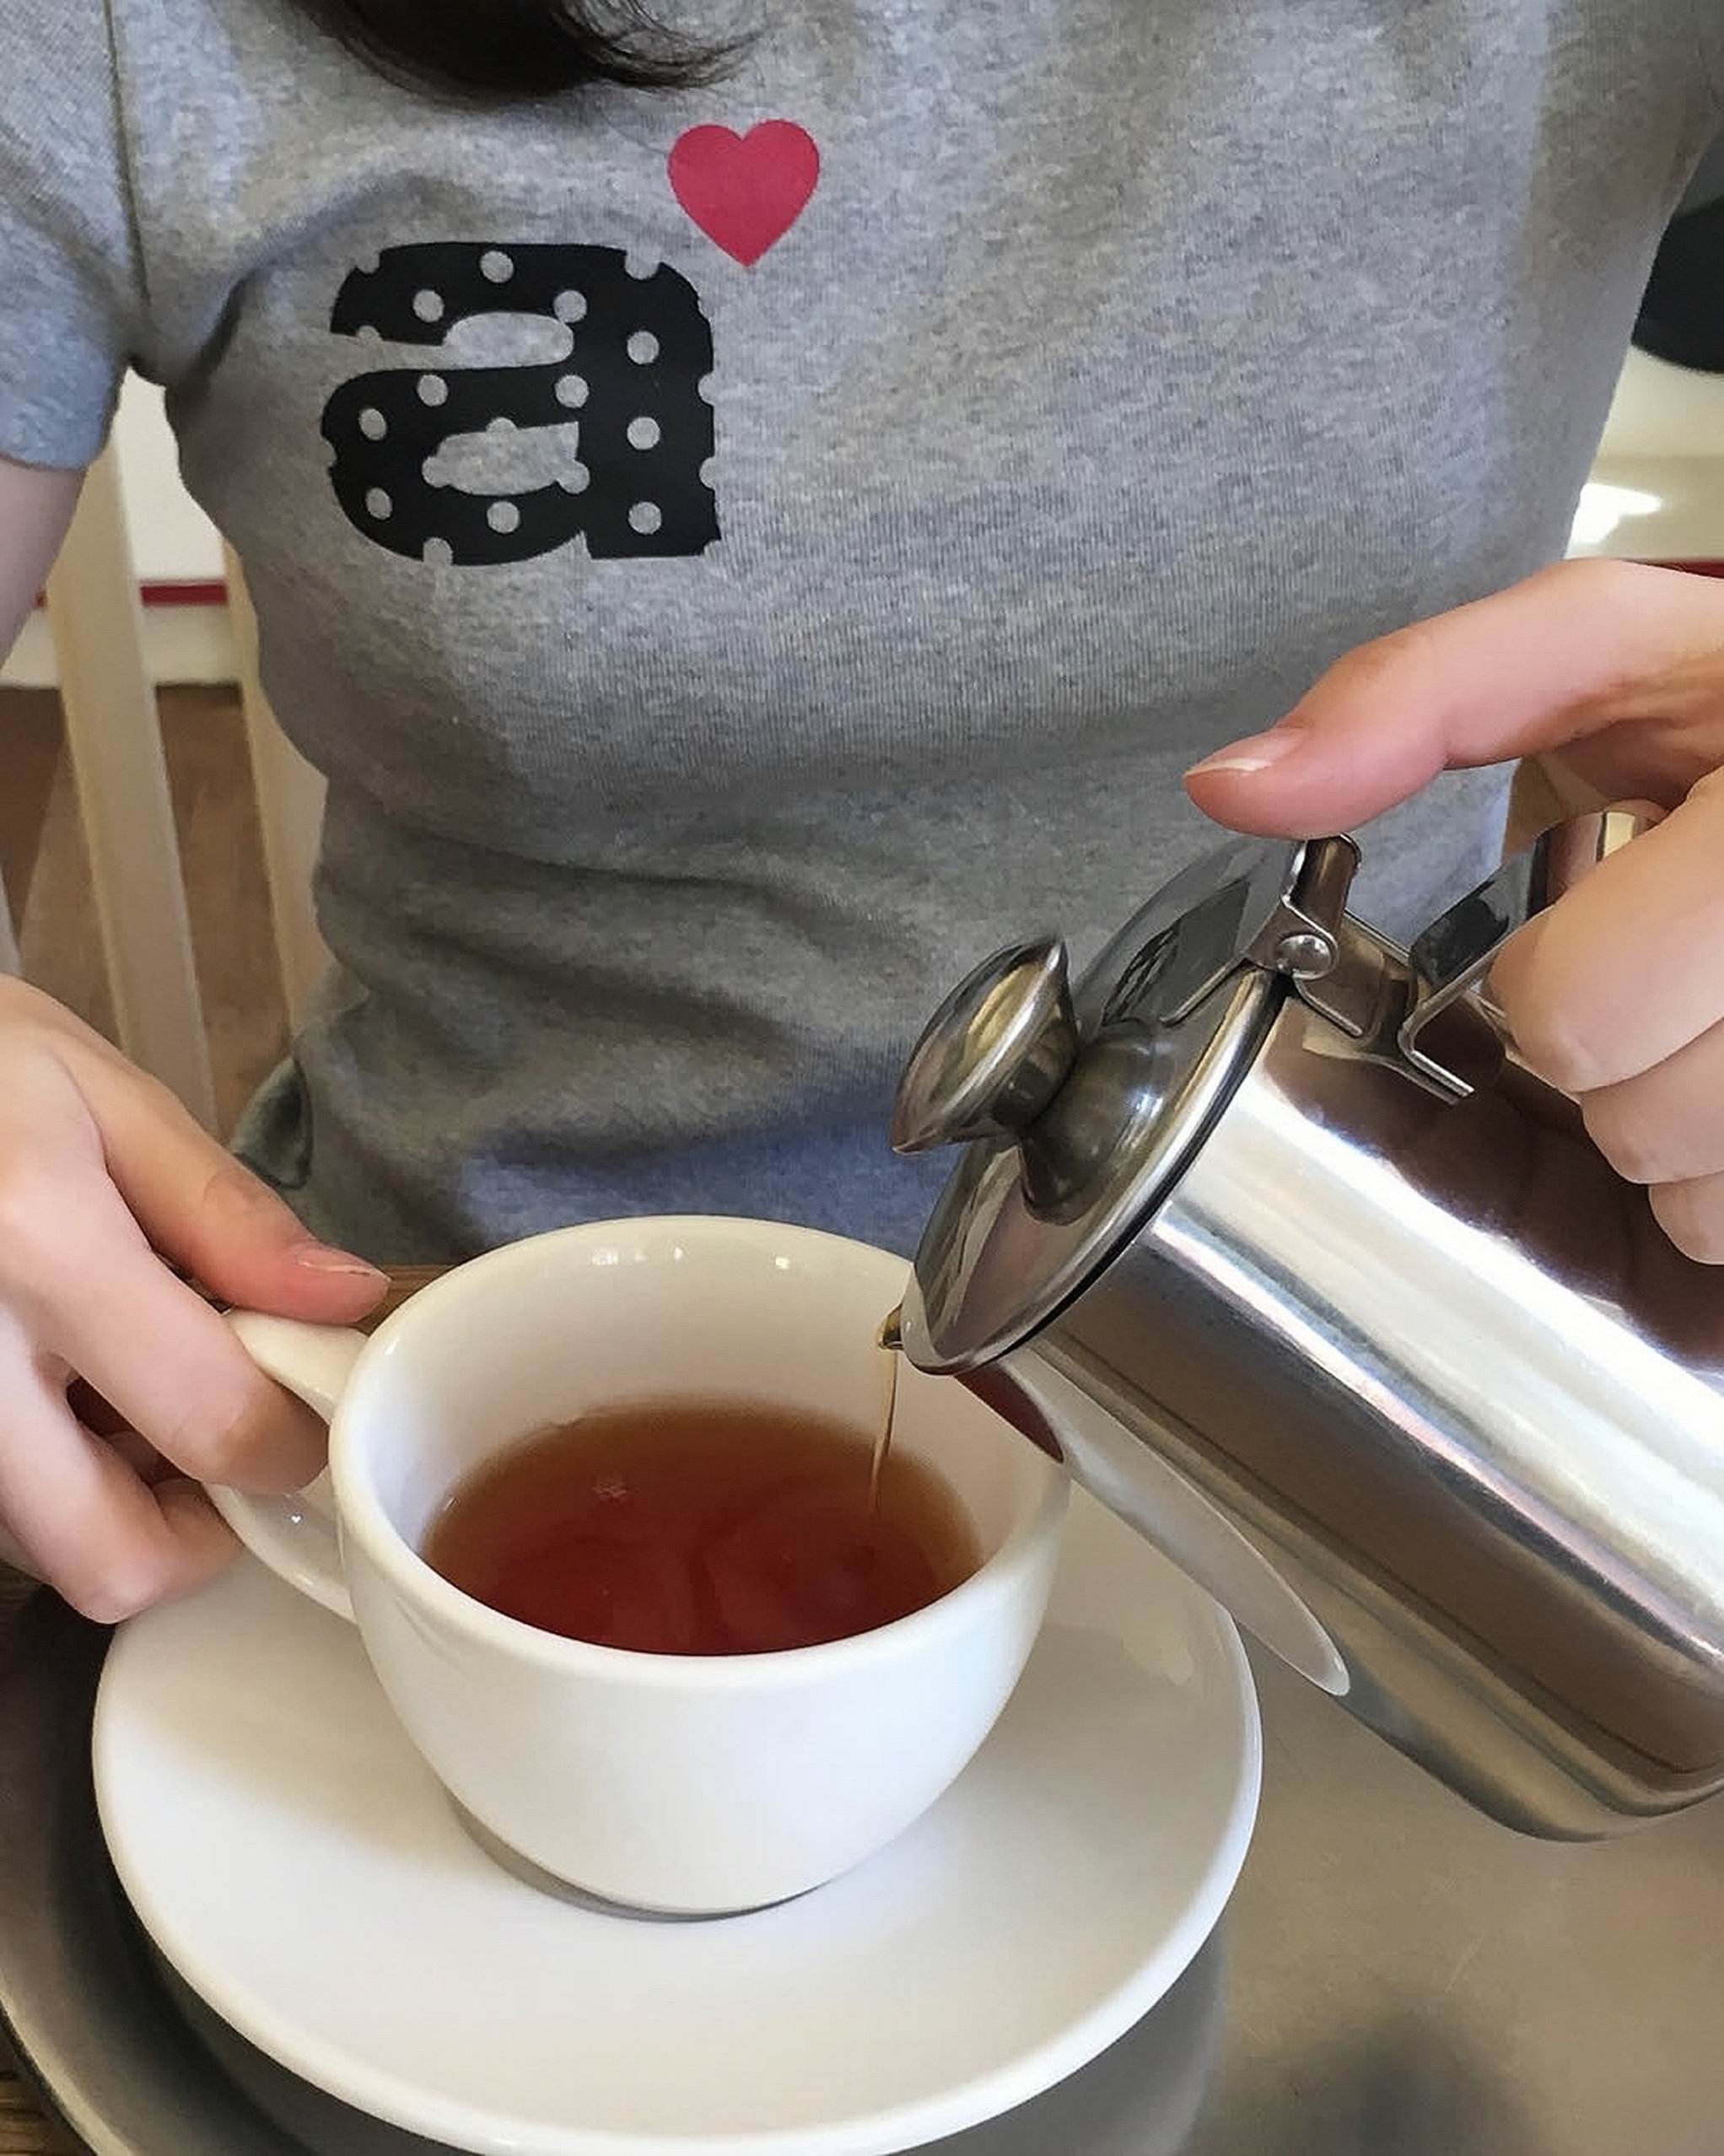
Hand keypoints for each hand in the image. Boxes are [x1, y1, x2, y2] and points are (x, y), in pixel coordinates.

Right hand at [0, 979, 385, 1617]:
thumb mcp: (99, 1096)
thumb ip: (227, 1215)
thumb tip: (344, 1302)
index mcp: (38, 1248)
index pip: (218, 1425)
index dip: (293, 1440)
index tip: (304, 1406)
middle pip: (114, 1562)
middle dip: (194, 1530)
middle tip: (210, 1432)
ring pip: (40, 1554)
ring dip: (107, 1504)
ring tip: (108, 1377)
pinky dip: (34, 1481)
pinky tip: (40, 1383)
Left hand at [1184, 557, 1723, 1262]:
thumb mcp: (1599, 649)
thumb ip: (1418, 697)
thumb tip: (1235, 786)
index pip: (1581, 1010)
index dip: (1552, 985)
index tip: (1595, 921)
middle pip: (1640, 1118)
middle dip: (1605, 1064)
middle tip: (1649, 975)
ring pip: (1703, 1189)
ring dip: (1671, 1133)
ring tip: (1699, 1018)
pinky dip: (1722, 1181)